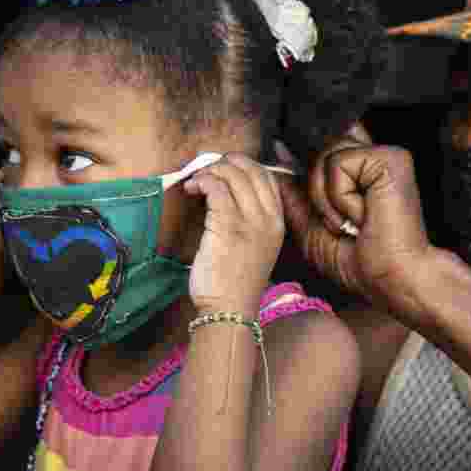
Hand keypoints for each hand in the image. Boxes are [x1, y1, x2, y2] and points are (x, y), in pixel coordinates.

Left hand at [183, 154, 284, 311]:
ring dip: (210, 171)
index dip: (244, 165)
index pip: (267, 177)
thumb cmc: (237, 280)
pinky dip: (203, 181)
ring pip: (233, 175)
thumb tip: (227, 190)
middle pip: (251, 170)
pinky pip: (217, 188)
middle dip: (226, 162)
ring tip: (196, 182)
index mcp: (278, 222)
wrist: (229, 308)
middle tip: (206, 170)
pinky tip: (193, 189)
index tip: (224, 168)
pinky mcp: (227, 225)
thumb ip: (252, 220)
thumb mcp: (256, 246)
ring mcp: (250, 221)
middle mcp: (268, 218)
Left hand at [277, 124, 433, 312]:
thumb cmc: (358, 261)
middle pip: (316, 151)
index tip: (319, 207)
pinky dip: (341, 197)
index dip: (310, 171)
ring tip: (354, 221)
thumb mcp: (310, 226)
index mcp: (359, 169)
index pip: (321, 147)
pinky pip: (339, 163)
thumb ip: (293, 191)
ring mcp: (382, 154)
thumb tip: (276, 157)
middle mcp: (372, 156)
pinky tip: (363, 215)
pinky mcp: (389, 157)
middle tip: (343, 224)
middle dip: (317, 193)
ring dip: (327, 198)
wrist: (391, 279)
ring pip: (324, 156)